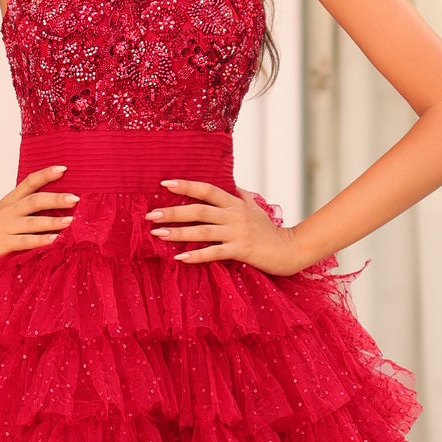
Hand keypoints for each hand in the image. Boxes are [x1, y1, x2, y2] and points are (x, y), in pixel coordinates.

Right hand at [0, 166, 77, 275]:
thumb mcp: (10, 214)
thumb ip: (29, 207)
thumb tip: (60, 201)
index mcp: (11, 200)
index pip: (29, 182)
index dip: (46, 174)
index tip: (64, 169)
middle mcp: (8, 210)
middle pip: (34, 200)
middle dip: (56, 199)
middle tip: (75, 198)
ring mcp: (5, 227)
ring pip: (32, 222)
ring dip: (52, 221)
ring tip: (70, 221)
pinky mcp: (3, 244)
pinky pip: (24, 241)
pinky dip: (40, 240)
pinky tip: (54, 240)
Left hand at [145, 180, 309, 274]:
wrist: (290, 250)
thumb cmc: (270, 231)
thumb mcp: (255, 209)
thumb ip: (240, 196)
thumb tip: (231, 184)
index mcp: (235, 203)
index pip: (207, 189)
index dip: (186, 186)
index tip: (164, 184)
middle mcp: (234, 215)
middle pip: (199, 210)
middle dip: (173, 211)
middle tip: (150, 214)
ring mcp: (237, 233)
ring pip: (202, 230)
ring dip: (177, 232)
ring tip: (157, 234)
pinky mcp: (241, 250)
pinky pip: (213, 253)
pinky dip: (196, 255)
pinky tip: (179, 258)